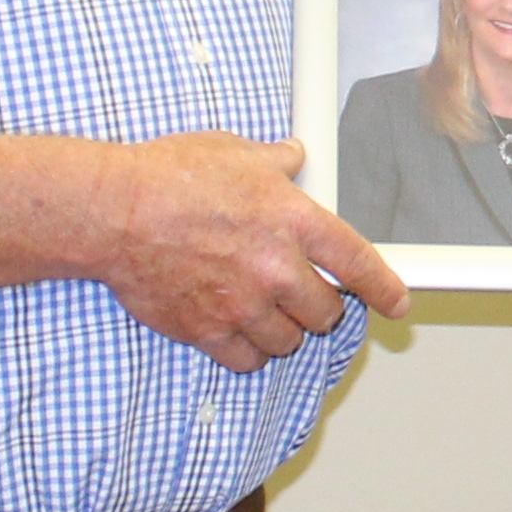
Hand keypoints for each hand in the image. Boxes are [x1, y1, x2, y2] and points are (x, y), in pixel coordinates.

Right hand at [105, 131, 407, 369]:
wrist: (114, 212)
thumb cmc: (168, 177)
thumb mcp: (233, 152)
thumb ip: (275, 162)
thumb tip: (293, 157)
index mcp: (293, 220)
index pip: (359, 263)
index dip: (385, 288)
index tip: (397, 302)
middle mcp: (275, 267)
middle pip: (326, 313)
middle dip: (320, 307)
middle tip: (302, 295)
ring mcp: (242, 303)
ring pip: (289, 341)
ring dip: (284, 330)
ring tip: (263, 308)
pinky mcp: (208, 329)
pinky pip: (247, 359)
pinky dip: (247, 350)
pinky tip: (236, 329)